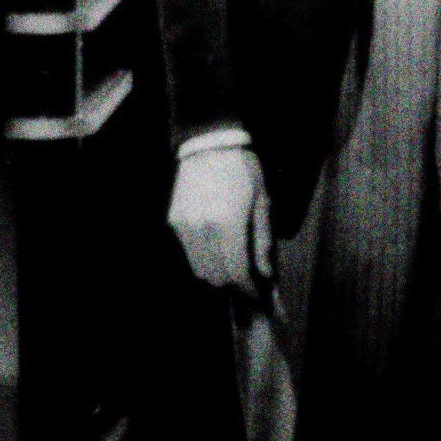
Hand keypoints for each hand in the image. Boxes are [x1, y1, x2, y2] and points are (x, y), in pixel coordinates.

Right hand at [169, 143, 271, 292]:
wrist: (209, 144)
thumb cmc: (243, 171)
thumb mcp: (263, 203)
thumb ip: (263, 242)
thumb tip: (265, 274)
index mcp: (228, 226)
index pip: (237, 273)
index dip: (248, 290)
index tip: (258, 295)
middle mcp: (202, 231)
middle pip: (216, 277)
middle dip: (234, 286)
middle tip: (249, 284)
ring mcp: (185, 227)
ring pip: (200, 269)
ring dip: (218, 276)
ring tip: (235, 270)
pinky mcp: (175, 222)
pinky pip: (189, 253)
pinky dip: (204, 260)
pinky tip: (218, 251)